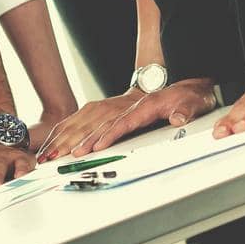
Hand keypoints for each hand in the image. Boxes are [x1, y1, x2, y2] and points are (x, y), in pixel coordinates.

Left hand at [35, 93, 142, 161]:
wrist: (142, 96)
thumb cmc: (119, 110)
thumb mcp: (97, 117)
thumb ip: (83, 129)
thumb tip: (65, 146)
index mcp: (86, 111)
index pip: (64, 127)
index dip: (51, 142)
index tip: (42, 155)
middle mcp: (95, 110)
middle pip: (73, 130)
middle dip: (58, 146)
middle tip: (47, 159)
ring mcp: (109, 113)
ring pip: (90, 130)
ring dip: (78, 144)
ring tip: (67, 156)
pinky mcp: (125, 116)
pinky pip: (114, 129)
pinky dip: (104, 138)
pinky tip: (96, 148)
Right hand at [51, 79, 215, 158]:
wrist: (185, 87)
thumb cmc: (187, 98)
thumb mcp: (193, 103)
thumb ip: (184, 111)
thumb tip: (176, 118)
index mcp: (142, 105)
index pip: (120, 122)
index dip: (107, 135)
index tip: (95, 147)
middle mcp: (121, 104)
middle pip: (94, 123)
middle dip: (77, 140)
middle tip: (61, 155)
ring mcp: (112, 106)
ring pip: (83, 121)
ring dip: (66, 136)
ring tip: (51, 152)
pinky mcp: (107, 109)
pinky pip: (81, 119)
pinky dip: (67, 129)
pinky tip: (57, 140)